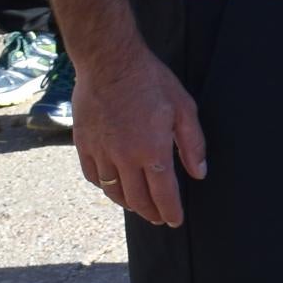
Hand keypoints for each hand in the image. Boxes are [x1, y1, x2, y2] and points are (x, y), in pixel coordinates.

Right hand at [74, 44, 206, 227]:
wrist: (109, 62)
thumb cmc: (151, 81)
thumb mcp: (184, 108)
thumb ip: (192, 144)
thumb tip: (199, 173)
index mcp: (152, 151)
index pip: (163, 194)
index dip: (170, 211)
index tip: (175, 221)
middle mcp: (125, 158)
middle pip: (137, 199)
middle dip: (150, 213)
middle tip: (158, 218)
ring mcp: (101, 152)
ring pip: (113, 191)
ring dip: (127, 204)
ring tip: (138, 207)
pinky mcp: (83, 144)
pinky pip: (92, 175)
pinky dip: (103, 186)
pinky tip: (111, 186)